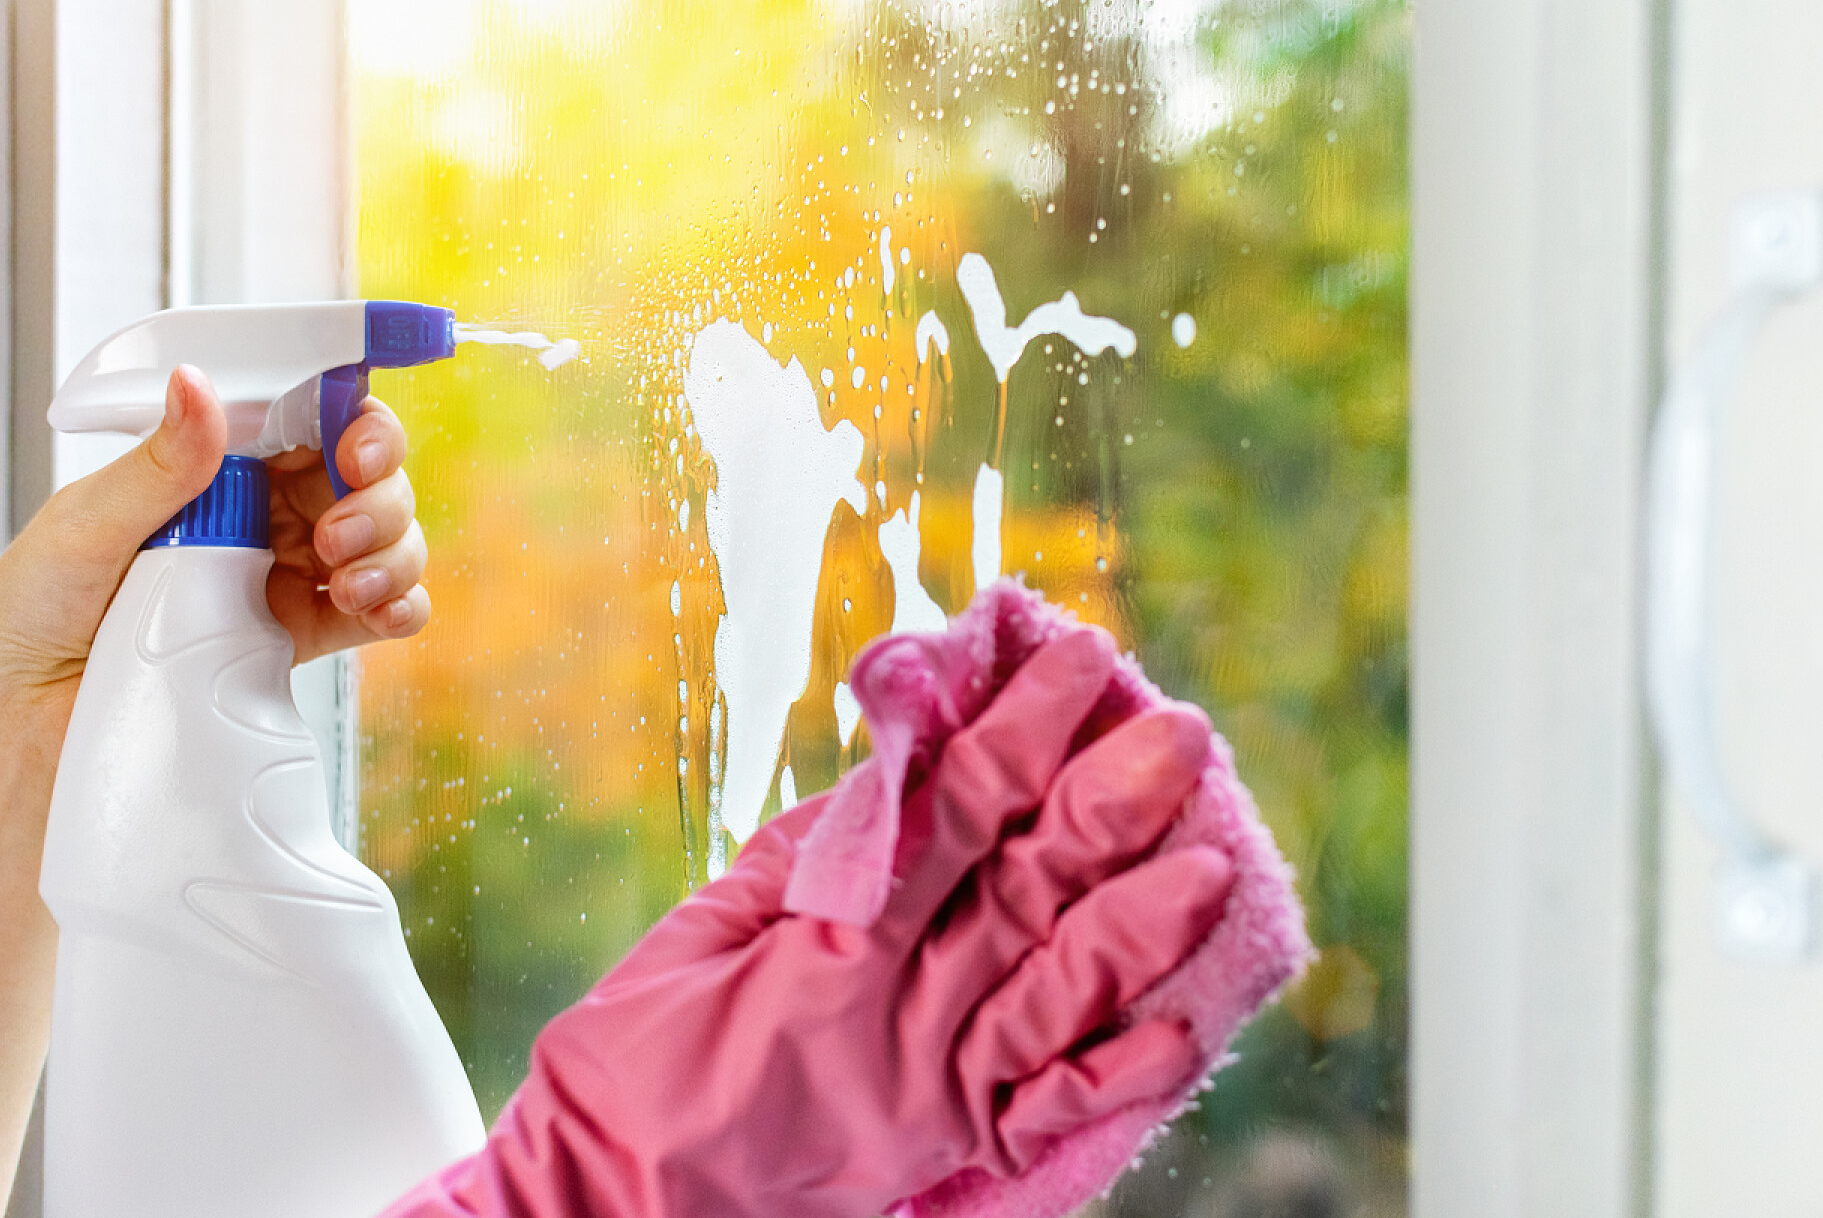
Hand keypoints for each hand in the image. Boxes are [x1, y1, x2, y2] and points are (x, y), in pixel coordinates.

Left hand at [0, 364, 428, 1217]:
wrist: (26, 838)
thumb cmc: (7, 706)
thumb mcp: (54, 580)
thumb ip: (142, 485)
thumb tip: (206, 391)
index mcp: (148, 503)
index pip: (258, 421)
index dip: (322, 408)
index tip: (356, 419)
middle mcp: (209, 545)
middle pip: (333, 473)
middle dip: (369, 484)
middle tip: (354, 514)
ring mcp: (257, 607)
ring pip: (369, 540)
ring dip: (390, 548)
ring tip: (363, 582)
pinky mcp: (292, 670)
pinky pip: (376, 612)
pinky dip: (400, 604)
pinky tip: (385, 620)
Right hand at [384, 628, 1231, 1217]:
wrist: (609, 1204)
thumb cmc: (637, 1053)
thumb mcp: (706, 924)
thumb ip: (810, 851)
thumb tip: (901, 771)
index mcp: (832, 942)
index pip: (953, 813)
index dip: (1024, 730)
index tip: (1077, 658)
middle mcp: (898, 1014)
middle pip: (1025, 893)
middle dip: (1108, 806)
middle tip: (1181, 735)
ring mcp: (929, 1090)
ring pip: (1057, 995)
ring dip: (1138, 926)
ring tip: (1213, 860)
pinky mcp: (940, 1152)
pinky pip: (1043, 1119)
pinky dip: (1116, 1080)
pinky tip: (1184, 1034)